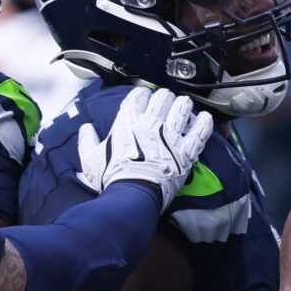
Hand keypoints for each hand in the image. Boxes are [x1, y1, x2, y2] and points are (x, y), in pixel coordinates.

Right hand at [78, 87, 213, 201]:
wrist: (132, 197)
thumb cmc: (111, 178)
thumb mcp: (90, 159)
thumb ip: (86, 141)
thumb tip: (85, 129)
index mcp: (128, 121)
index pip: (138, 96)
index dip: (142, 94)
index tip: (144, 96)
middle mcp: (151, 123)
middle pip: (163, 98)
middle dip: (164, 97)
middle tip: (166, 101)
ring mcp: (171, 136)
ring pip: (182, 109)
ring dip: (183, 105)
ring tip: (184, 105)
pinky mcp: (186, 151)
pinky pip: (200, 131)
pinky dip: (204, 122)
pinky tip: (204, 118)